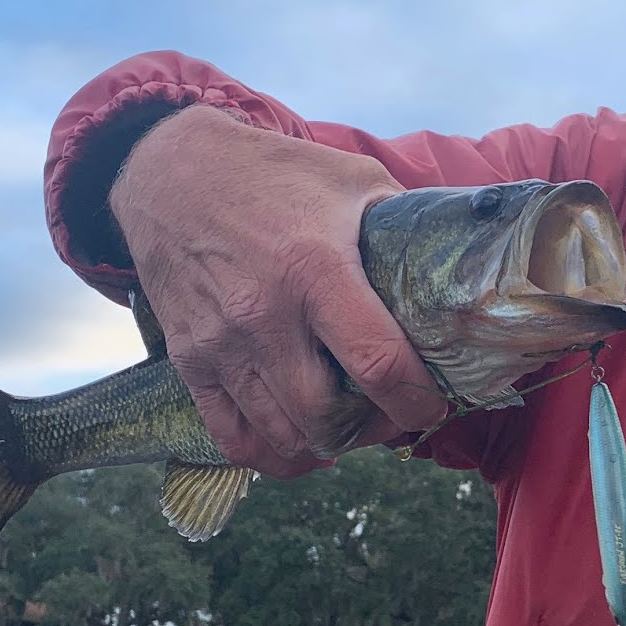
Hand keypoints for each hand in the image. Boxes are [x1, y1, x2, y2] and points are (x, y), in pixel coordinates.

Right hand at [110, 104, 444, 476]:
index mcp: (314, 269)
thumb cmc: (274, 173)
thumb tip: (454, 260)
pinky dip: (274, 454)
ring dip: (328, 443)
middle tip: (394, 414)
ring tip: (353, 422)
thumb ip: (403, 223)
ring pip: (283, 435)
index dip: (416, 398)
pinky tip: (303, 441)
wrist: (170, 171)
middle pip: (327, 417)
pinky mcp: (189, 361)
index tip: (435, 402)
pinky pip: (232, 438)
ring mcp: (221, 345)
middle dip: (374, 429)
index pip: (377, 363)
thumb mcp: (353, 178)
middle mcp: (264, 316)